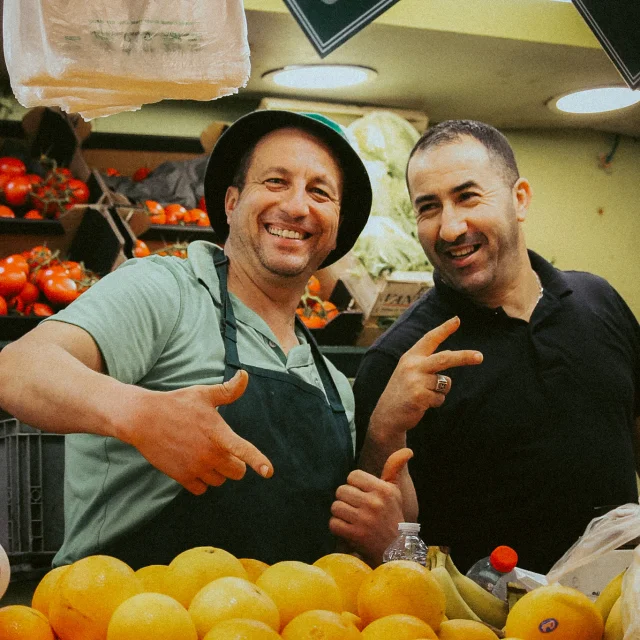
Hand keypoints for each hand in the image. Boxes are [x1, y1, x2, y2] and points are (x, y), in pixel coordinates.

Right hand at [120, 370, 272, 494]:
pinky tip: (195, 466)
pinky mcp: (181, 477)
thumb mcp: (204, 394)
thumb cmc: (176, 403)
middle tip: (223, 450)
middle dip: (235, 463)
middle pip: (237, 472)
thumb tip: (245, 375)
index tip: (268, 472)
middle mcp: (209, 454)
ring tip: (206, 455)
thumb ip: (228, 390)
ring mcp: (195, 467)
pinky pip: (201, 489)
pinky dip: (202, 482)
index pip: (243, 450)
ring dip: (218, 472)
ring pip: (219, 481)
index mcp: (218, 434)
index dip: (258, 461)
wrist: (143, 418)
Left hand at [329, 448, 412, 565]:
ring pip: (335, 506)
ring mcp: (364, 519)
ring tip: (352, 518)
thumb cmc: (392, 516)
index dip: (354, 484)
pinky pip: (333, 523)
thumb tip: (407, 451)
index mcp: (383, 490)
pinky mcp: (355, 535)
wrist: (396, 551)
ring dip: (341, 514)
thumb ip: (395, 469)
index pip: (353, 476)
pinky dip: (338, 527)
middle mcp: (374, 503)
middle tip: (356, 508)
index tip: (362, 494)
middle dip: (346, 499)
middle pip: (341, 490)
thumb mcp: (395, 492)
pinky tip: (349, 529)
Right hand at [369, 316, 481, 437]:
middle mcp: (412, 366)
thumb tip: (452, 354)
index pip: (429, 339)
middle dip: (464, 357)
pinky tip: (422, 404)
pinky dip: (435, 402)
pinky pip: (440, 398)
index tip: (457, 319)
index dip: (444, 329)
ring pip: (445, 383)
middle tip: (480, 357)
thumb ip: (426, 362)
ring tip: (424, 395)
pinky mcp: (419, 396)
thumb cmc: (402, 391)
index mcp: (410, 357)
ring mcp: (415, 381)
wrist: (386, 415)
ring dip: (440, 391)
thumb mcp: (408, 371)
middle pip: (445, 358)